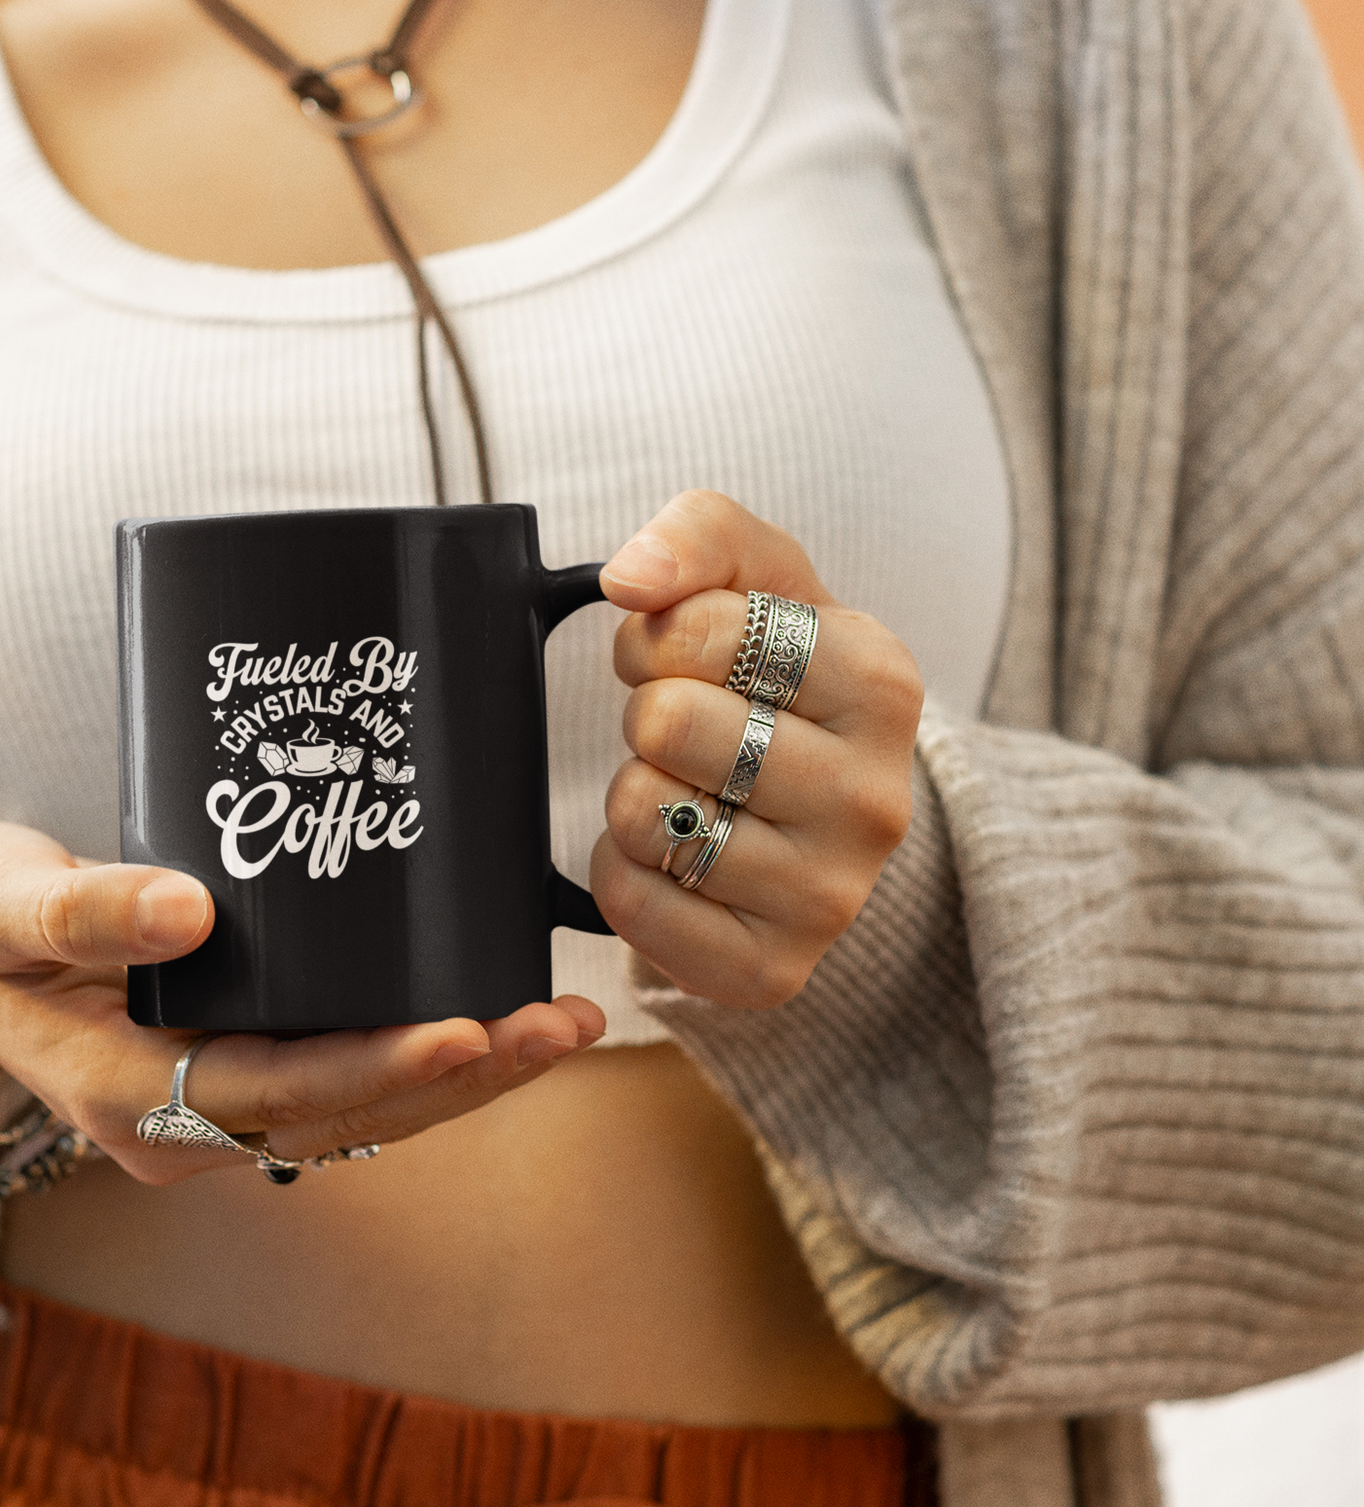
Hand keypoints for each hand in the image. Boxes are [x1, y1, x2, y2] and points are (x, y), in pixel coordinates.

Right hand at [0, 822, 604, 1183]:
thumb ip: (78, 911)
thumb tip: (188, 912)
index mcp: (127, 1098)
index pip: (278, 1094)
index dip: (379, 1066)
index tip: (468, 1026)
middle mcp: (182, 1128)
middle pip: (346, 1113)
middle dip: (465, 1075)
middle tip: (567, 1023)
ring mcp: (213, 1112)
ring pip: (361, 1111)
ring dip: (467, 1075)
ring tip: (568, 1023)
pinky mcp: (237, 1075)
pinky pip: (344, 1081)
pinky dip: (424, 1054)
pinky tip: (497, 1015)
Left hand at [591, 491, 922, 1009]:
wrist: (824, 819)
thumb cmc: (781, 685)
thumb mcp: (762, 583)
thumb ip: (699, 536)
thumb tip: (631, 576)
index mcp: (882, 683)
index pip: (701, 630)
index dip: (659, 635)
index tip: (691, 658)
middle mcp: (874, 798)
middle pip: (667, 724)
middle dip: (647, 715)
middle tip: (685, 731)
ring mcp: (831, 896)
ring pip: (645, 814)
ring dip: (635, 792)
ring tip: (689, 791)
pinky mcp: (772, 970)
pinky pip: (632, 903)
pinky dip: (624, 870)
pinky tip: (675, 857)